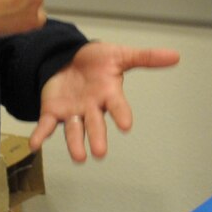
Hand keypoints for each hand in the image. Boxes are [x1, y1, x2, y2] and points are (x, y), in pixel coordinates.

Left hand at [33, 42, 181, 162]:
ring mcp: (72, 112)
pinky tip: (35, 144)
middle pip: (95, 124)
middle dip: (97, 138)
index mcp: (108, 94)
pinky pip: (46, 125)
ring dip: (75, 144)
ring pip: (74, 130)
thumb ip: (146, 57)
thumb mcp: (120, 55)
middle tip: (99, 153)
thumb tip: (176, 55)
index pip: (117, 105)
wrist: (67, 57)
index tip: (126, 126)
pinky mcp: (53, 111)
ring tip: (79, 157)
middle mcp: (92, 107)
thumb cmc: (96, 60)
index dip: (121, 114)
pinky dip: (40, 135)